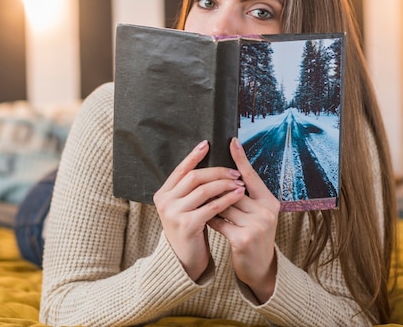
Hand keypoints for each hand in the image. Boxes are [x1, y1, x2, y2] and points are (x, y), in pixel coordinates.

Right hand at [153, 140, 246, 280]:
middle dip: (217, 171)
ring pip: (204, 190)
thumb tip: (208, 165)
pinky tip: (238, 195)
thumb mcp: (184, 206)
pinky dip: (227, 198)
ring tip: (239, 182)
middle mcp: (165, 201)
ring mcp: (174, 213)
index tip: (207, 144)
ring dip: (224, 184)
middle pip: (194, 177)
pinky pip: (212, 206)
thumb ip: (189, 189)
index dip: (193, 156)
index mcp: (162, 193)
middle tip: (234, 171)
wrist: (183, 259)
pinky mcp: (187, 224)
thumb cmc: (189, 229)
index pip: (180, 169)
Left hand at [207, 137, 279, 302]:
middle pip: (232, 191)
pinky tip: (206, 220)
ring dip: (211, 204)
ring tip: (203, 204)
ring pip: (223, 205)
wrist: (260, 268)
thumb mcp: (256, 214)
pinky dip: (210, 219)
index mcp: (270, 202)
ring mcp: (256, 226)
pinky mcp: (242, 239)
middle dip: (217, 189)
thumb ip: (245, 196)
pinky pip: (218, 221)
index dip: (241, 159)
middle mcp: (266, 212)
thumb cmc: (253, 235)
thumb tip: (224, 174)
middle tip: (201, 185)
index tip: (232, 141)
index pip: (252, 176)